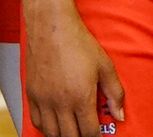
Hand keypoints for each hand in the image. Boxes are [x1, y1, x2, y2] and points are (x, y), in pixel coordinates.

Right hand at [23, 6, 126, 136]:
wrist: (51, 27)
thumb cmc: (78, 43)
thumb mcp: (105, 66)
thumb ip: (115, 93)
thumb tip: (120, 115)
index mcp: (81, 98)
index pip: (90, 132)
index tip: (99, 136)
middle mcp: (60, 103)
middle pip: (70, 136)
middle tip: (86, 134)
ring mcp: (44, 100)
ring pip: (51, 133)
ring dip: (63, 136)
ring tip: (71, 132)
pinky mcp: (32, 94)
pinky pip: (36, 121)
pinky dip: (45, 129)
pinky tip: (53, 126)